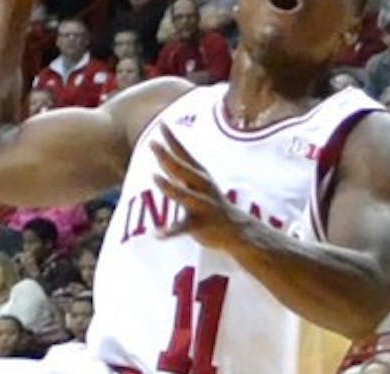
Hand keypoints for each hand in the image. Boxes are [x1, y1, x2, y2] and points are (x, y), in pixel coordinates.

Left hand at [151, 125, 249, 253]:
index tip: (161, 123)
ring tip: (155, 177)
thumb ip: (178, 171)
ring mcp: (202, 206)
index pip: (183, 154)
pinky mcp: (200, 225)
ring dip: (170, 187)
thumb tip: (161, 154)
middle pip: (183, 169)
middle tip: (152, 143)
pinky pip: (182, 228)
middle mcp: (201, 187)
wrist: (237, 230)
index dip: (172, 139)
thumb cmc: (211, 204)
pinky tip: (157, 234)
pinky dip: (169, 232)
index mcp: (199, 176)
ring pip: (185, 196)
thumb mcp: (196, 183)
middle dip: (167, 156)